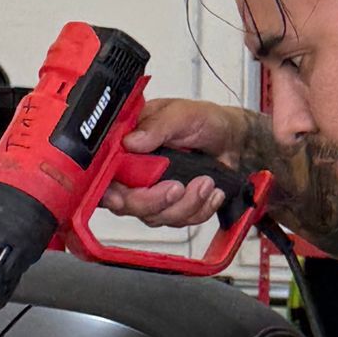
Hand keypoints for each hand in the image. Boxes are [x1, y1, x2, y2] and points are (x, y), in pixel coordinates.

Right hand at [102, 97, 252, 230]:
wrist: (232, 139)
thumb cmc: (205, 121)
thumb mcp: (181, 114)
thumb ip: (157, 126)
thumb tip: (132, 141)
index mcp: (127, 146)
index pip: (105, 175)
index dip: (108, 190)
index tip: (122, 196)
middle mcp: (135, 172)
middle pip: (126, 204)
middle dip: (153, 201)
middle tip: (177, 187)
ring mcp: (153, 192)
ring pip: (155, 217)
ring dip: (185, 204)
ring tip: (206, 182)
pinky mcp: (172, 206)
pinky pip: (179, 222)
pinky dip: (199, 209)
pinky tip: (211, 192)